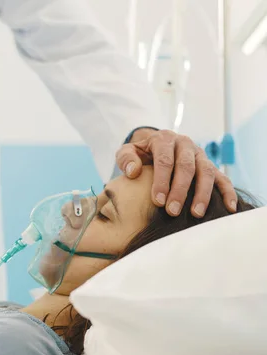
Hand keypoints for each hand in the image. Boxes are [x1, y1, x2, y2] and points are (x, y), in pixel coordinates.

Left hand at [116, 129, 236, 216]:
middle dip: (180, 190)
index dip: (162, 181)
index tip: (158, 201)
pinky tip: (229, 208)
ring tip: (196, 214)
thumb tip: (133, 171)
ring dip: (202, 193)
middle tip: (172, 212)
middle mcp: (185, 144)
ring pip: (207, 171)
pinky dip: (227, 192)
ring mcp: (200, 154)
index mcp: (164, 139)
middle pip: (186, 166)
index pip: (164, 160)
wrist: (155, 147)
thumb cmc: (139, 154)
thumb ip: (126, 159)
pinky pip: (222, 177)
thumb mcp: (127, 152)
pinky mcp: (210, 165)